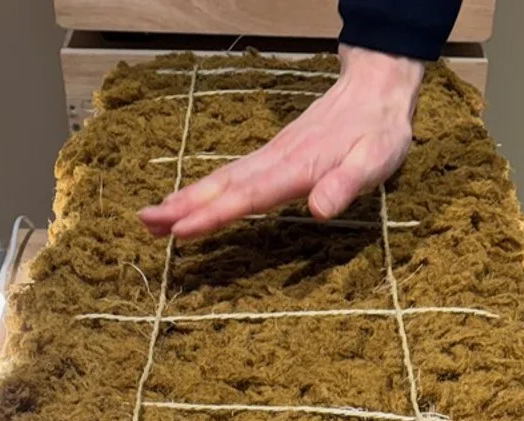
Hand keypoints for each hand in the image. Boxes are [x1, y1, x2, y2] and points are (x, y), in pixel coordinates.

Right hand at [138, 47, 423, 240]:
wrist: (375, 89)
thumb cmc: (378, 132)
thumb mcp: (375, 161)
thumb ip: (347, 184)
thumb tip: (319, 210)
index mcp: (297, 167)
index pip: (248, 195)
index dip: (214, 214)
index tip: (181, 229)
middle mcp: (275, 161)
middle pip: (222, 186)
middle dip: (183, 206)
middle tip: (145, 224)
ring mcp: (270, 157)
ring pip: (221, 180)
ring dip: (185, 199)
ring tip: (151, 219)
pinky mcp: (272, 157)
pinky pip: (231, 177)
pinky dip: (204, 191)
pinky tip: (188, 202)